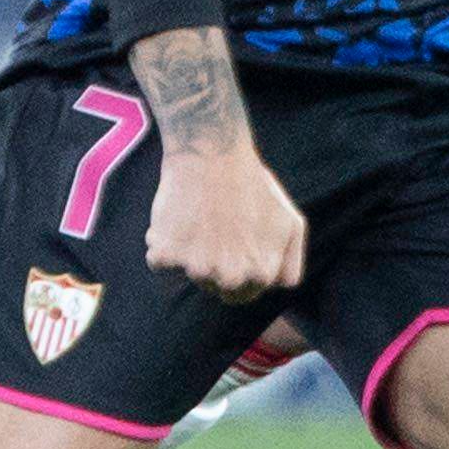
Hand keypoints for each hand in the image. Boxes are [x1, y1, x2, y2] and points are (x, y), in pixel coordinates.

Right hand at [146, 137, 307, 299]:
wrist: (212, 154)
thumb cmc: (252, 185)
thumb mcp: (290, 222)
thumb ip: (289, 263)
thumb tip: (273, 288)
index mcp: (261, 274)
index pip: (244, 295)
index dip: (238, 271)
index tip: (234, 246)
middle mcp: (230, 278)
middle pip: (216, 289)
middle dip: (214, 268)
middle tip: (215, 233)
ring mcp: (197, 269)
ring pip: (188, 274)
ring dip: (187, 252)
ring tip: (197, 219)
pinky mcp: (166, 256)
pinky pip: (158, 260)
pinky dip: (162, 242)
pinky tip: (176, 218)